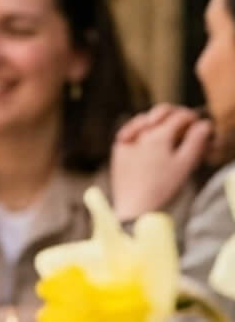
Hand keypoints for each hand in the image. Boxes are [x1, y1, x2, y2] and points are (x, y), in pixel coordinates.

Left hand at [107, 104, 209, 219]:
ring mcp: (126, 141)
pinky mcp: (117, 152)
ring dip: (158, 120)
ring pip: (144, 119)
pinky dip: (140, 130)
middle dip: (176, 114)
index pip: (181, 116)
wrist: (135, 209)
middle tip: (186, 122)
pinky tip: (147, 136)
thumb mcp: (185, 164)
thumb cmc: (163, 189)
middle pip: (161, 112)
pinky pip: (129, 131)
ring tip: (168, 129)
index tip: (200, 126)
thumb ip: (196, 141)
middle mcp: (140, 134)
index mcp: (158, 136)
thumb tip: (204, 124)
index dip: (194, 118)